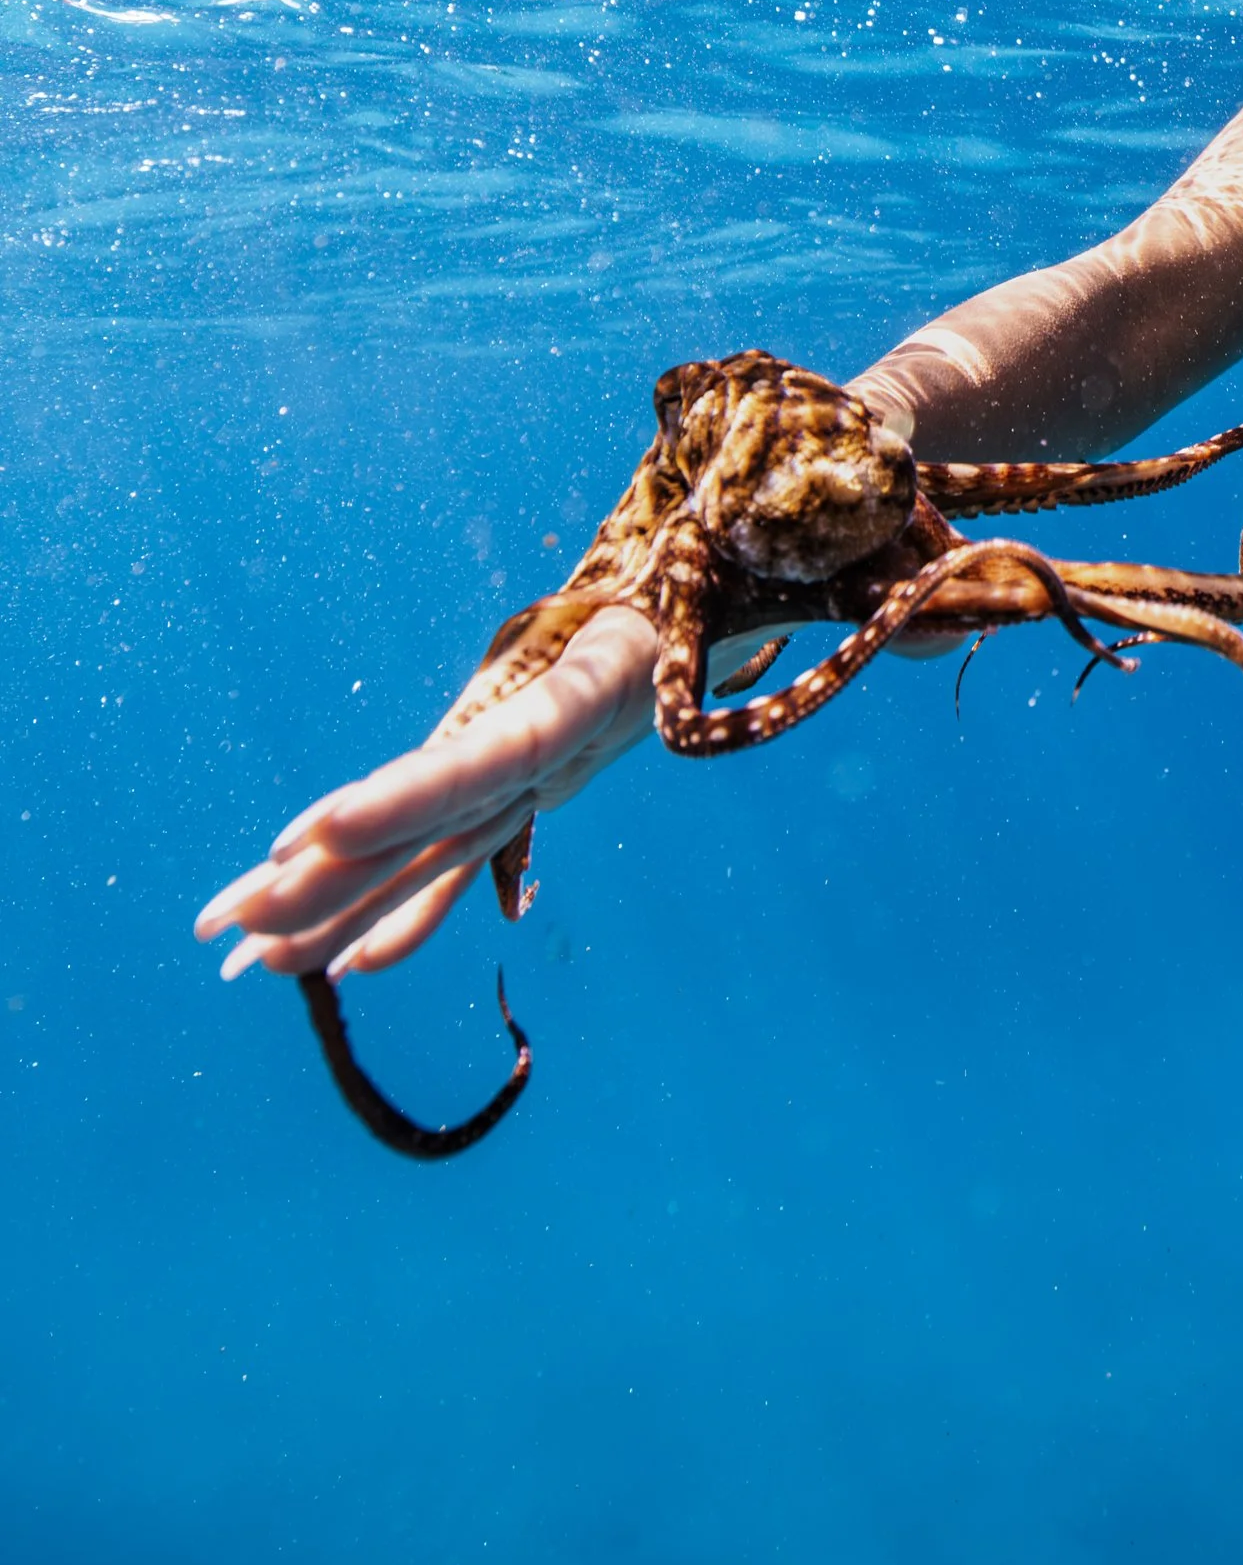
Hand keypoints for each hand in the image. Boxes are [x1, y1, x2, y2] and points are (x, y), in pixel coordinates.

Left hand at [195, 605, 658, 983]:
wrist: (692, 623)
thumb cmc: (668, 595)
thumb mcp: (653, 604)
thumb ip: (620, 639)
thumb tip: (608, 638)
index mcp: (580, 703)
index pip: (476, 762)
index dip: (398, 803)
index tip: (308, 834)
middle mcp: (549, 763)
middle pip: (430, 831)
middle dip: (328, 881)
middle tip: (229, 922)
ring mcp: (532, 789)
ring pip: (428, 857)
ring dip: (335, 909)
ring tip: (247, 961)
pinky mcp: (519, 797)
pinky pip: (459, 868)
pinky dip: (408, 917)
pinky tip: (350, 968)